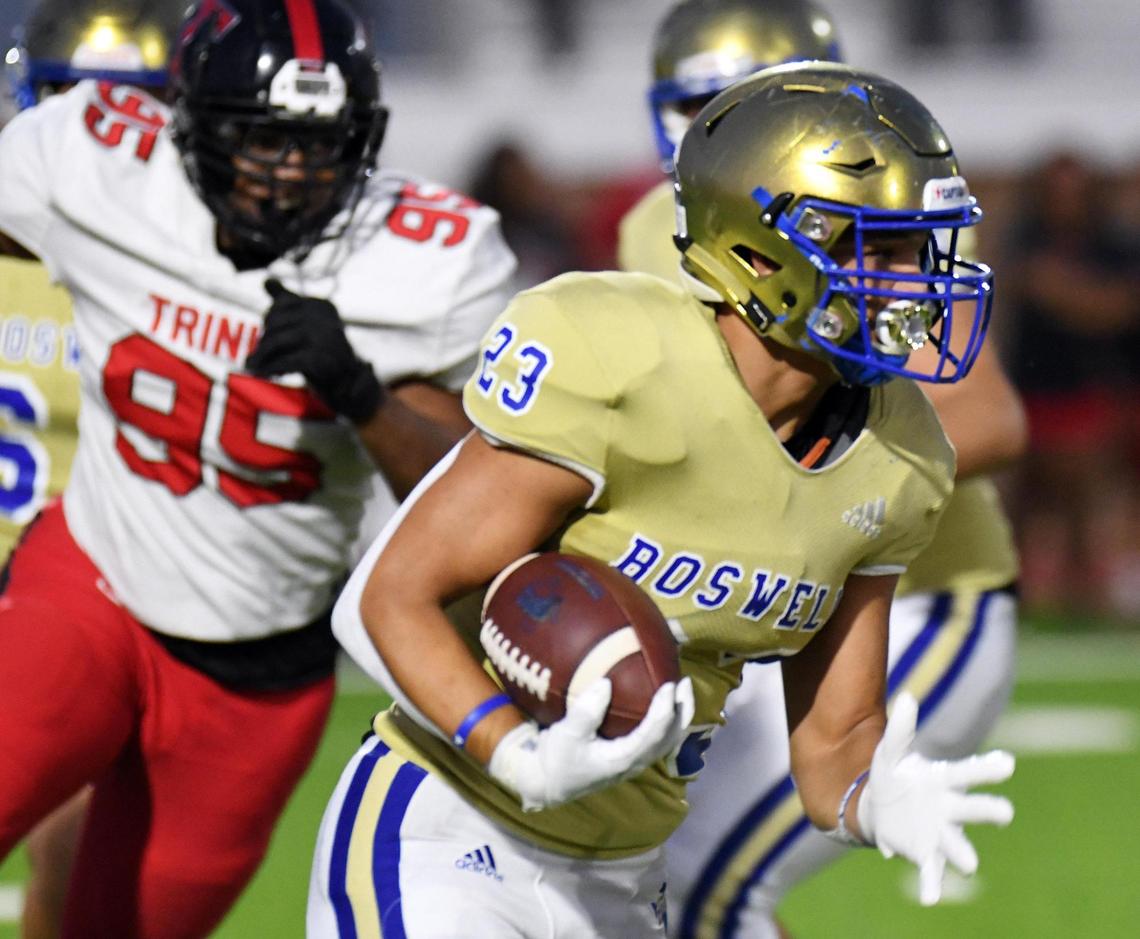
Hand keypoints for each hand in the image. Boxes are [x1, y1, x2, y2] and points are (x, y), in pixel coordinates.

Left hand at [246, 279, 384, 422]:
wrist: (352, 387)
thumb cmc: (326, 355)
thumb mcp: (307, 325)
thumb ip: (287, 303)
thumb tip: (267, 280)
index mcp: (322, 306)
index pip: (281, 304)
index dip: (268, 323)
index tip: (268, 338)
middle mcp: (325, 317)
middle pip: (276, 322)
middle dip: (263, 341)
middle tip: (256, 358)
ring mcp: (325, 337)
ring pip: (278, 341)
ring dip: (262, 356)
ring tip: (254, 367)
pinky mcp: (321, 359)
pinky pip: (286, 360)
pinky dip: (272, 368)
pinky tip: (266, 373)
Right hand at [487, 677, 694, 811]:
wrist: (549, 781)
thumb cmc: (557, 759)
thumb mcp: (567, 734)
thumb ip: (586, 711)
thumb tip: (605, 683)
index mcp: (623, 759)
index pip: (654, 734)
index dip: (665, 709)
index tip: (669, 685)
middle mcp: (635, 762)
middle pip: (670, 737)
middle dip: (682, 710)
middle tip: (685, 682)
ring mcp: (634, 761)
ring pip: (667, 739)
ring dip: (678, 715)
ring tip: (681, 690)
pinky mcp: (629, 756)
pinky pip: (656, 738)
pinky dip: (665, 720)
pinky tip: (662, 703)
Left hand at [856, 692, 1014, 904]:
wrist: (877, 808)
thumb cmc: (893, 776)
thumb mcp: (890, 751)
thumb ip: (899, 729)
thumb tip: (906, 698)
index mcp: (944, 781)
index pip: (968, 773)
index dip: (987, 768)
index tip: (1007, 763)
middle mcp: (949, 809)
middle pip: (971, 808)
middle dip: (988, 810)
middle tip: (1006, 813)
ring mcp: (939, 834)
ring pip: (956, 844)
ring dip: (963, 854)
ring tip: (970, 864)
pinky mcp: (924, 854)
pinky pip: (931, 872)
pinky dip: (932, 886)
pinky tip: (929, 898)